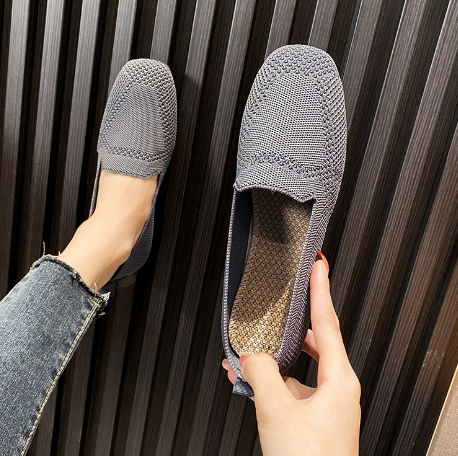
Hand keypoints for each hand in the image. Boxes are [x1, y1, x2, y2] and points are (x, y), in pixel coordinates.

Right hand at [222, 257, 360, 455]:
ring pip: (296, 366)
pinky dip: (270, 379)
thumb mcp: (278, 409)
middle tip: (283, 301)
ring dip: (272, 356)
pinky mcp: (312, 416)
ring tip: (247, 348)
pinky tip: (247, 378)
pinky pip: (290, 386)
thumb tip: (249, 354)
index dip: (321, 289)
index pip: (327, 321)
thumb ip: (260, 373)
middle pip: (312, 340)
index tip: (319, 266)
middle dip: (292, 321)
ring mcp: (325, 402)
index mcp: (338, 378)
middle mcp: (336, 386)